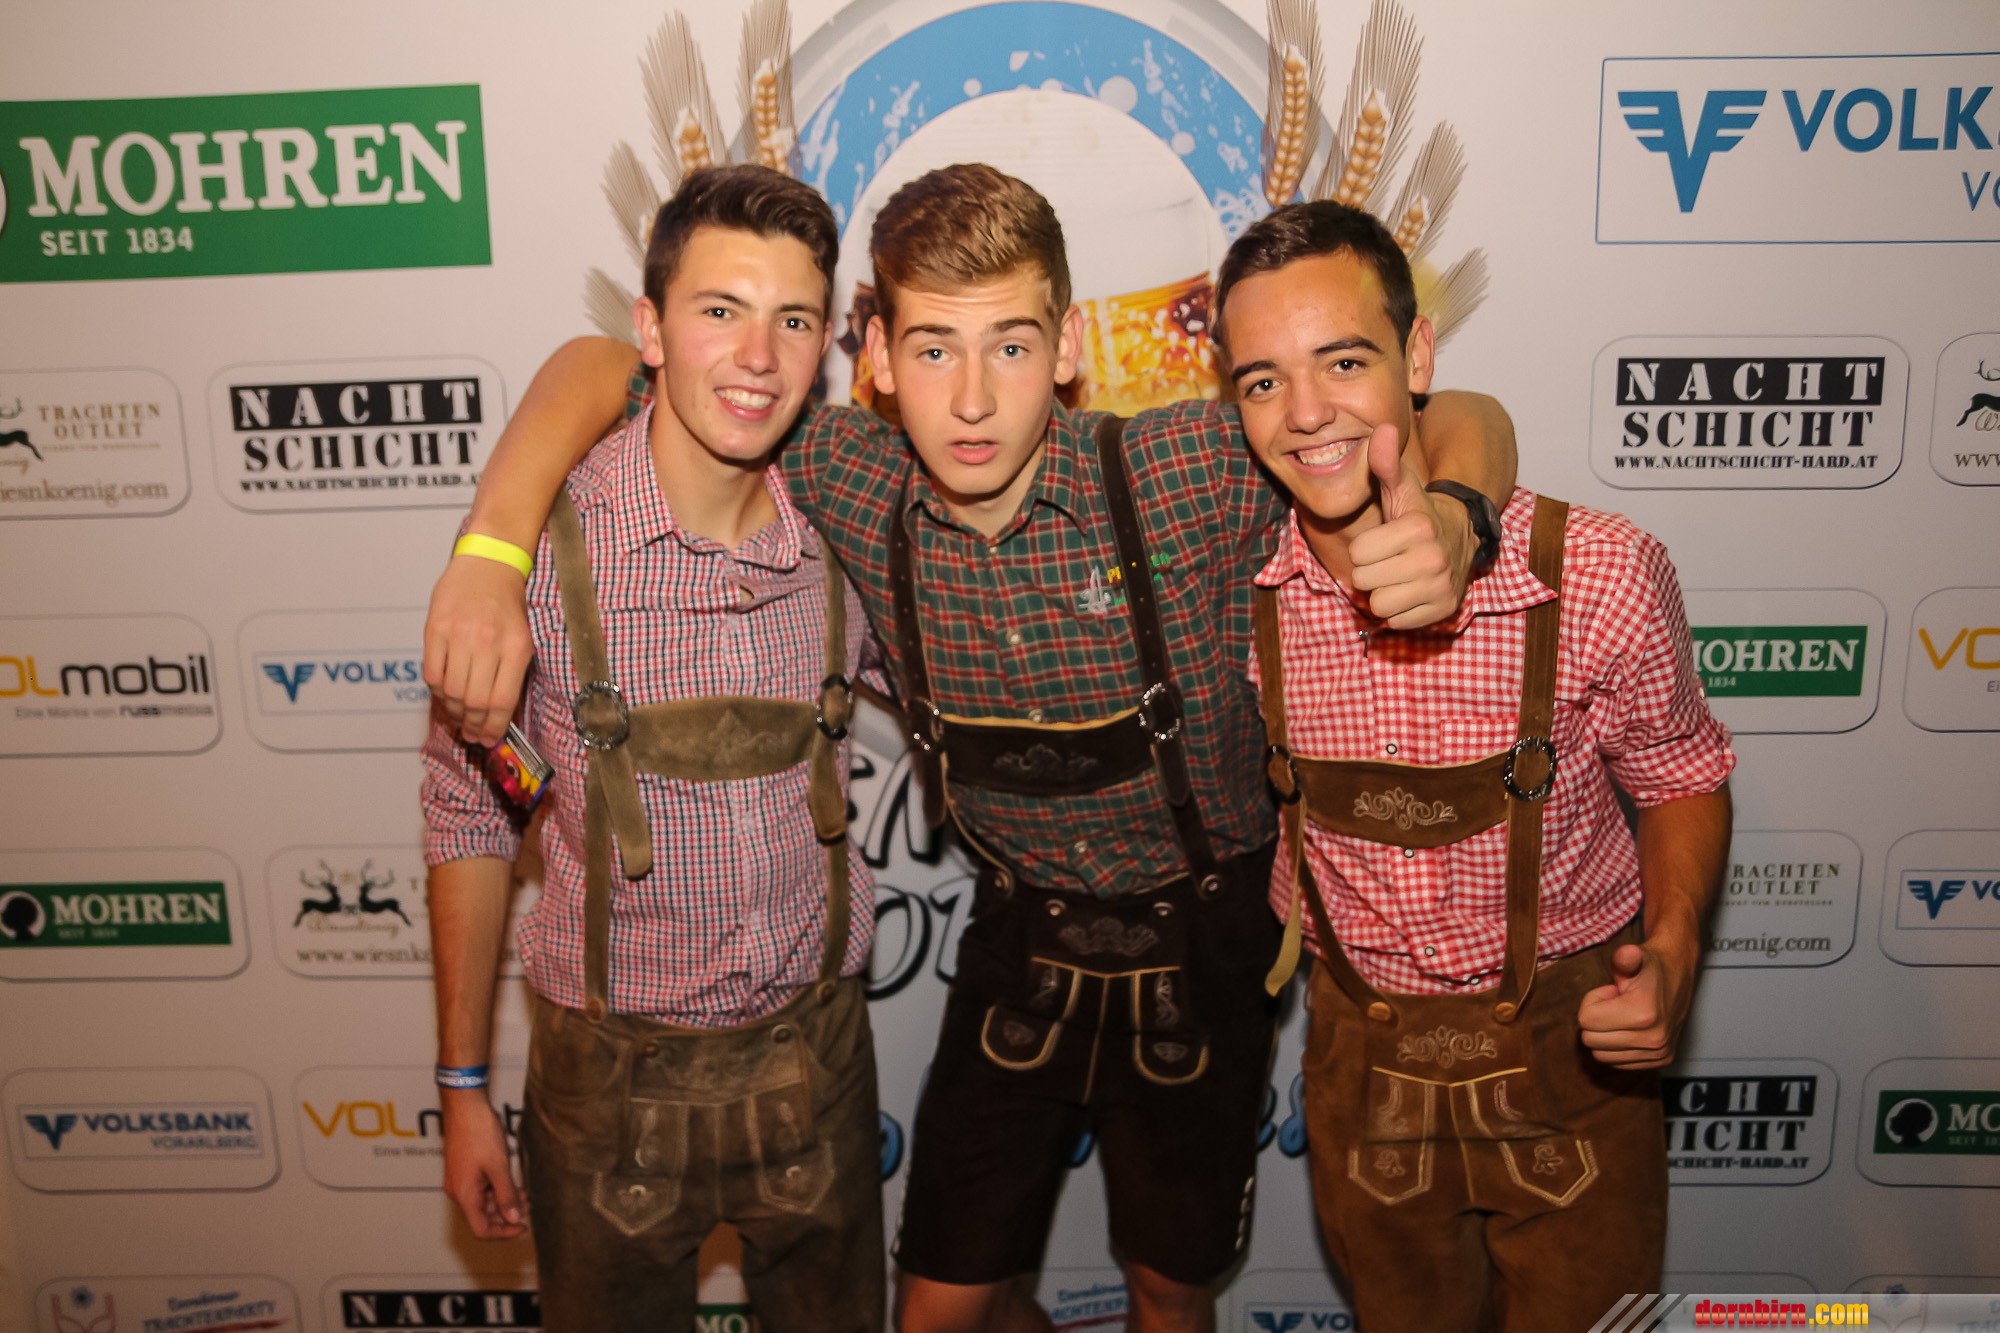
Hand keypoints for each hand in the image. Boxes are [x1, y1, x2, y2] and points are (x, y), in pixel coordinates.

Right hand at [424, 555, 534, 747]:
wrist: (488, 565)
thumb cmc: (507, 606)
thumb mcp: (521, 639)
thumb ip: (511, 675)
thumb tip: (499, 716)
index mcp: (517, 647)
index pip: (503, 701)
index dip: (494, 727)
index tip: (489, 738)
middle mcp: (489, 642)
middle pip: (475, 701)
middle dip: (473, 724)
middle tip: (472, 733)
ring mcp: (460, 635)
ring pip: (451, 691)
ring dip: (453, 711)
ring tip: (458, 716)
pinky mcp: (435, 628)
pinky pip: (431, 673)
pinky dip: (436, 691)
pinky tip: (443, 694)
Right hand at [441, 1092, 526, 1237]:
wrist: (465, 1105)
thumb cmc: (479, 1132)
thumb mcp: (498, 1166)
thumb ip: (506, 1195)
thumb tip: (514, 1219)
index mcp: (463, 1194)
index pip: (481, 1229)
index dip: (503, 1233)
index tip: (523, 1227)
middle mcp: (458, 1191)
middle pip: (482, 1217)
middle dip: (506, 1215)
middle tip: (529, 1206)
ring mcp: (460, 1180)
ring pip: (483, 1202)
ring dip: (503, 1201)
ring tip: (525, 1194)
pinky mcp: (464, 1170)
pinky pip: (481, 1189)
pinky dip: (497, 1189)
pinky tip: (514, 1183)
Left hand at [1347, 424, 1468, 628]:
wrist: (1461, 537)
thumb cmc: (1418, 513)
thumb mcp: (1401, 487)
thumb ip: (1385, 462)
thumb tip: (1382, 428)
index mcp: (1418, 528)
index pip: (1358, 554)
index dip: (1364, 548)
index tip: (1383, 540)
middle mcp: (1432, 559)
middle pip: (1364, 581)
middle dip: (1370, 571)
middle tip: (1390, 559)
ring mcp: (1440, 587)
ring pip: (1378, 605)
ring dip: (1382, 592)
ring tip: (1399, 575)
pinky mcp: (1444, 610)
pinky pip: (1397, 621)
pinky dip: (1399, 610)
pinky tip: (1411, 590)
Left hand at [1575, 942, 1694, 1069]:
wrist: (1679, 974)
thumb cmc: (1650, 966)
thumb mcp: (1633, 957)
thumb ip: (1625, 957)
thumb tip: (1627, 953)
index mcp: (1644, 1014)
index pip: (1586, 1021)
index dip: (1592, 1002)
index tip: (1610, 992)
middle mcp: (1654, 1039)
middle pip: (1591, 1040)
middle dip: (1597, 1019)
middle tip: (1615, 1003)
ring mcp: (1658, 1052)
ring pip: (1601, 1055)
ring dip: (1606, 1034)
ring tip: (1623, 1014)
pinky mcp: (1661, 1060)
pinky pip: (1617, 1062)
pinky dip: (1617, 1046)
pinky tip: (1631, 1027)